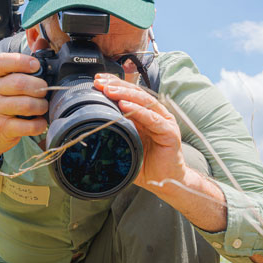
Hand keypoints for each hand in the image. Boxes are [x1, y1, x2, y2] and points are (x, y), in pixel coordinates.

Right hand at [0, 51, 48, 165]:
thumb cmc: (3, 106)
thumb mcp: (8, 84)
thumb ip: (25, 65)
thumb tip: (42, 41)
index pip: (2, 62)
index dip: (21, 62)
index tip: (36, 66)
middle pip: (20, 83)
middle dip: (40, 88)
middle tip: (44, 93)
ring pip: (26, 104)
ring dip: (41, 107)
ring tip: (41, 108)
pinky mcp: (2, 128)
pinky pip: (28, 125)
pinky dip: (39, 124)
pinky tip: (38, 123)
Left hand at [93, 67, 186, 191]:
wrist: (164, 182)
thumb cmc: (146, 164)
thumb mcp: (125, 142)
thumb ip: (116, 129)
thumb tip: (92, 121)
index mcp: (146, 114)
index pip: (130, 93)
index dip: (115, 84)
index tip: (97, 80)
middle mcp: (156, 114)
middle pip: (136, 93)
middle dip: (117, 86)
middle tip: (100, 84)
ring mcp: (165, 122)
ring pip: (145, 101)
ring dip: (126, 94)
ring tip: (110, 91)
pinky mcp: (170, 133)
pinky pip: (153, 119)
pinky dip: (139, 111)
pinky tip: (125, 106)